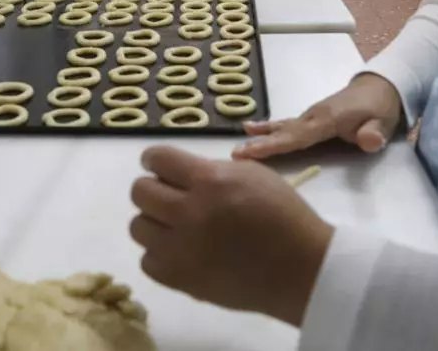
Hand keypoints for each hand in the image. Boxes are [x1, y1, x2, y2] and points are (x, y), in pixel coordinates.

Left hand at [130, 146, 332, 325]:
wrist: (301, 269)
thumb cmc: (283, 216)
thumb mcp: (252, 174)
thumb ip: (211, 169)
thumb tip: (179, 173)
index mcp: (209, 181)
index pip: (156, 158)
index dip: (154, 160)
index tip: (161, 167)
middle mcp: (188, 212)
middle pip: (139, 191)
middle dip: (153, 189)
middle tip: (172, 197)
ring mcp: (179, 249)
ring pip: (137, 227)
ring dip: (155, 223)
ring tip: (178, 227)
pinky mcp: (179, 280)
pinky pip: (147, 261)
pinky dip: (161, 255)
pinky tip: (182, 251)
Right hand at [234, 73, 403, 159]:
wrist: (380, 85)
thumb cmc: (380, 108)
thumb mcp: (383, 122)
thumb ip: (375, 133)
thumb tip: (369, 141)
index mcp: (328, 119)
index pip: (298, 136)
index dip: (275, 145)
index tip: (252, 151)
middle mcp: (313, 116)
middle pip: (284, 132)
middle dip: (261, 143)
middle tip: (236, 154)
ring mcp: (310, 115)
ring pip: (282, 128)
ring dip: (260, 138)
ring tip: (238, 148)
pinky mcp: (310, 118)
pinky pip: (286, 126)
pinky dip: (268, 130)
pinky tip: (251, 130)